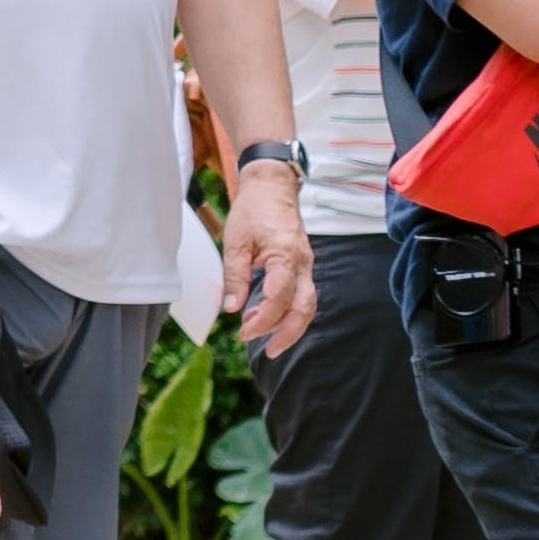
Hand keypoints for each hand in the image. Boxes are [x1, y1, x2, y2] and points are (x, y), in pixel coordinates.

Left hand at [218, 169, 314, 356]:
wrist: (272, 188)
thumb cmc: (253, 211)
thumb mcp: (235, 242)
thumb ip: (235, 276)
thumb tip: (231, 308)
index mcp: (285, 254)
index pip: (280, 296)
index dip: (263, 319)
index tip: (243, 331)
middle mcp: (302, 263)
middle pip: (304, 308)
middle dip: (288, 334)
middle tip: (266, 351)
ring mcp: (306, 266)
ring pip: (307, 305)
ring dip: (288, 326)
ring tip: (262, 338)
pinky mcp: (303, 267)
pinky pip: (302, 296)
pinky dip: (289, 312)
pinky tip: (268, 319)